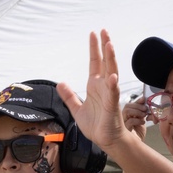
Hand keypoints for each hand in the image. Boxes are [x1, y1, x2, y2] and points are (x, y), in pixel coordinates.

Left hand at [56, 30, 128, 152]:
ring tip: (109, 44)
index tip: (94, 34)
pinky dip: (112, 85)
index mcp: (95, 86)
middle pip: (105, 62)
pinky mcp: (112, 106)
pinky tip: (112, 76)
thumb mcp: (76, 109)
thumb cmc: (95, 125)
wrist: (105, 140)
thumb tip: (60, 83)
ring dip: (111, 59)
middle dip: (105, 47)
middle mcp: (103, 87)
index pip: (95, 63)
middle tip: (104, 31)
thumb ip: (69, 96)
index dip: (94, 49)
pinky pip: (112, 93)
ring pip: (111, 73)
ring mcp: (109, 95)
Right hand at [122, 98, 149, 141]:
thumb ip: (142, 111)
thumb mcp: (141, 119)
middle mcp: (122, 118)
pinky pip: (130, 121)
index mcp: (127, 115)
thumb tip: (144, 101)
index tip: (144, 100)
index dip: (137, 101)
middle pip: (127, 106)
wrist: (137, 145)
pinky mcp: (123, 130)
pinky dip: (138, 120)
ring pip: (127, 111)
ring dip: (137, 111)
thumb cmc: (138, 133)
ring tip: (144, 116)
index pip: (130, 104)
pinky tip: (142, 123)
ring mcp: (122, 123)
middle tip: (145, 109)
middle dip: (138, 106)